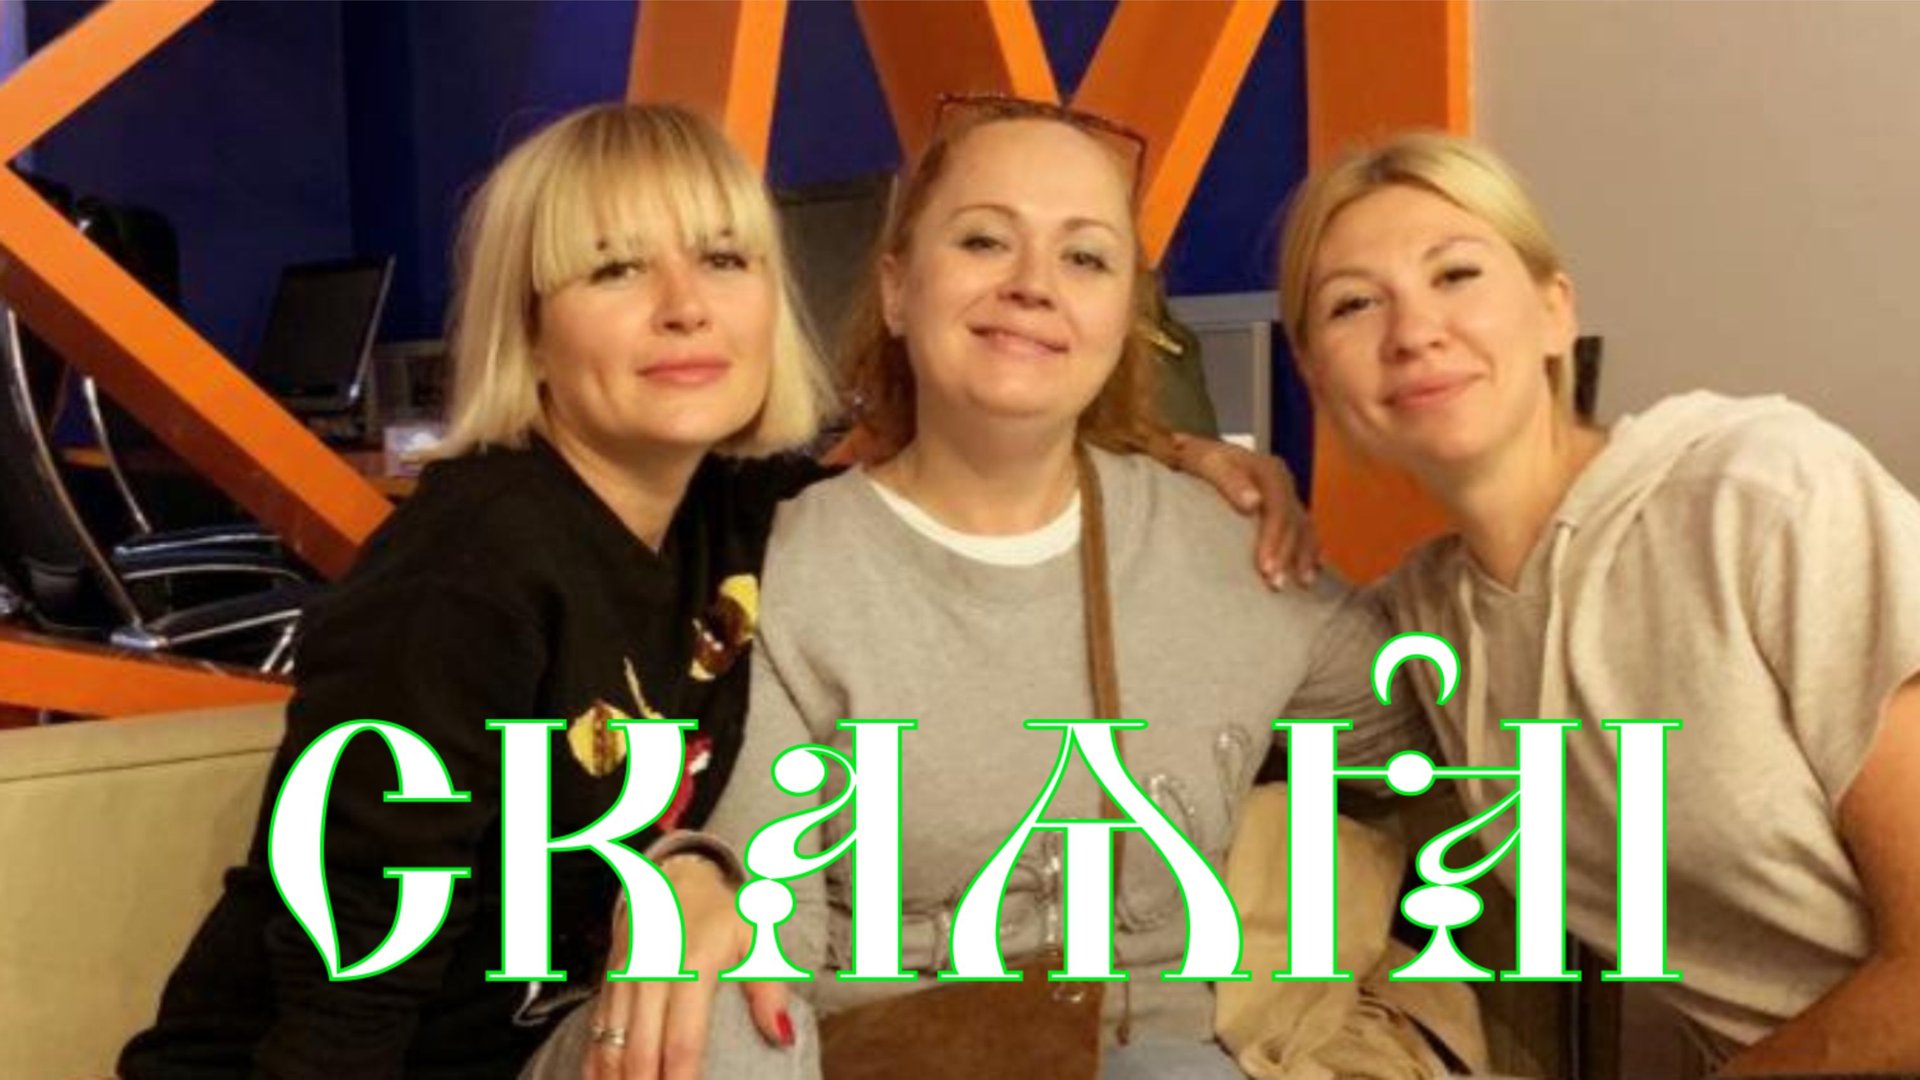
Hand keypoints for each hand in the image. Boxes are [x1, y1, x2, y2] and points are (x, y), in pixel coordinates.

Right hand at [582, 856, 793, 1079]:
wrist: (677, 874)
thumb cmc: (723, 913)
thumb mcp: (758, 938)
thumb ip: (770, 990)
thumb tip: (783, 1037)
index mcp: (692, 965)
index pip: (682, 1041)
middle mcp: (650, 973)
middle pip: (640, 1053)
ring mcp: (623, 979)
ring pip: (610, 1047)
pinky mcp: (608, 982)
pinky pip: (596, 1035)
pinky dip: (598, 1067)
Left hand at [1172, 433, 1319, 588]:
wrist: (1201, 457)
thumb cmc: (1198, 461)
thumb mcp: (1205, 460)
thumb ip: (1227, 478)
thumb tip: (1253, 502)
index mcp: (1267, 469)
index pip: (1278, 506)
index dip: (1275, 537)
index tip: (1265, 566)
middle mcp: (1283, 483)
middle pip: (1293, 521)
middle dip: (1287, 555)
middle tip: (1275, 584)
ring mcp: (1287, 496)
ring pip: (1304, 528)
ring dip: (1303, 557)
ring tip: (1302, 585)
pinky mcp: (1287, 509)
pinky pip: (1306, 531)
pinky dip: (1310, 552)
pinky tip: (1311, 573)